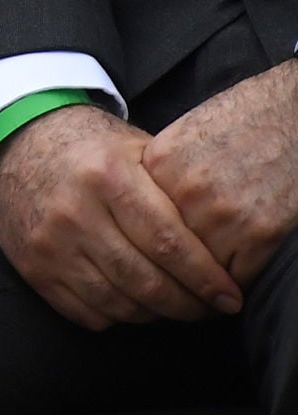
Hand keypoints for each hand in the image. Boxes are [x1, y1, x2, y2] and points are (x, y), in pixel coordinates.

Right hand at [0, 100, 238, 326]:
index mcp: (108, 176)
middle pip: (148, 282)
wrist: (11, 144)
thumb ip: (173, 190)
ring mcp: (50, 243)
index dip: (207, 278)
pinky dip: (118, 317)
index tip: (230, 296)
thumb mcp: (133, 149)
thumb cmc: (87, 148)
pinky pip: (87, 313)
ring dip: (156, 315)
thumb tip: (223, 244)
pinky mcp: (32, 267)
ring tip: (175, 307)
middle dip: (189, 305)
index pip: (170, 244)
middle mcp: (75, 212)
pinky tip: (134, 304)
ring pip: (120, 304)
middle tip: (209, 308)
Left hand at [145, 62, 297, 285]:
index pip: (133, 222)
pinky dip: (231, 285)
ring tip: (199, 299)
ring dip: (198, 289)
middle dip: (163, 278)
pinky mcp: (261, 230)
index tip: (137, 270)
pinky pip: (235, 276)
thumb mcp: (184, 137)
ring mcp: (223, 212)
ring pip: (196, 271)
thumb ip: (159, 175)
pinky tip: (230, 289)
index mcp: (159, 164)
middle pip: (160, 251)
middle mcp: (186, 190)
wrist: (293, 115)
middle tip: (167, 297)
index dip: (135, 251)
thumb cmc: (241, 122)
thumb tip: (138, 214)